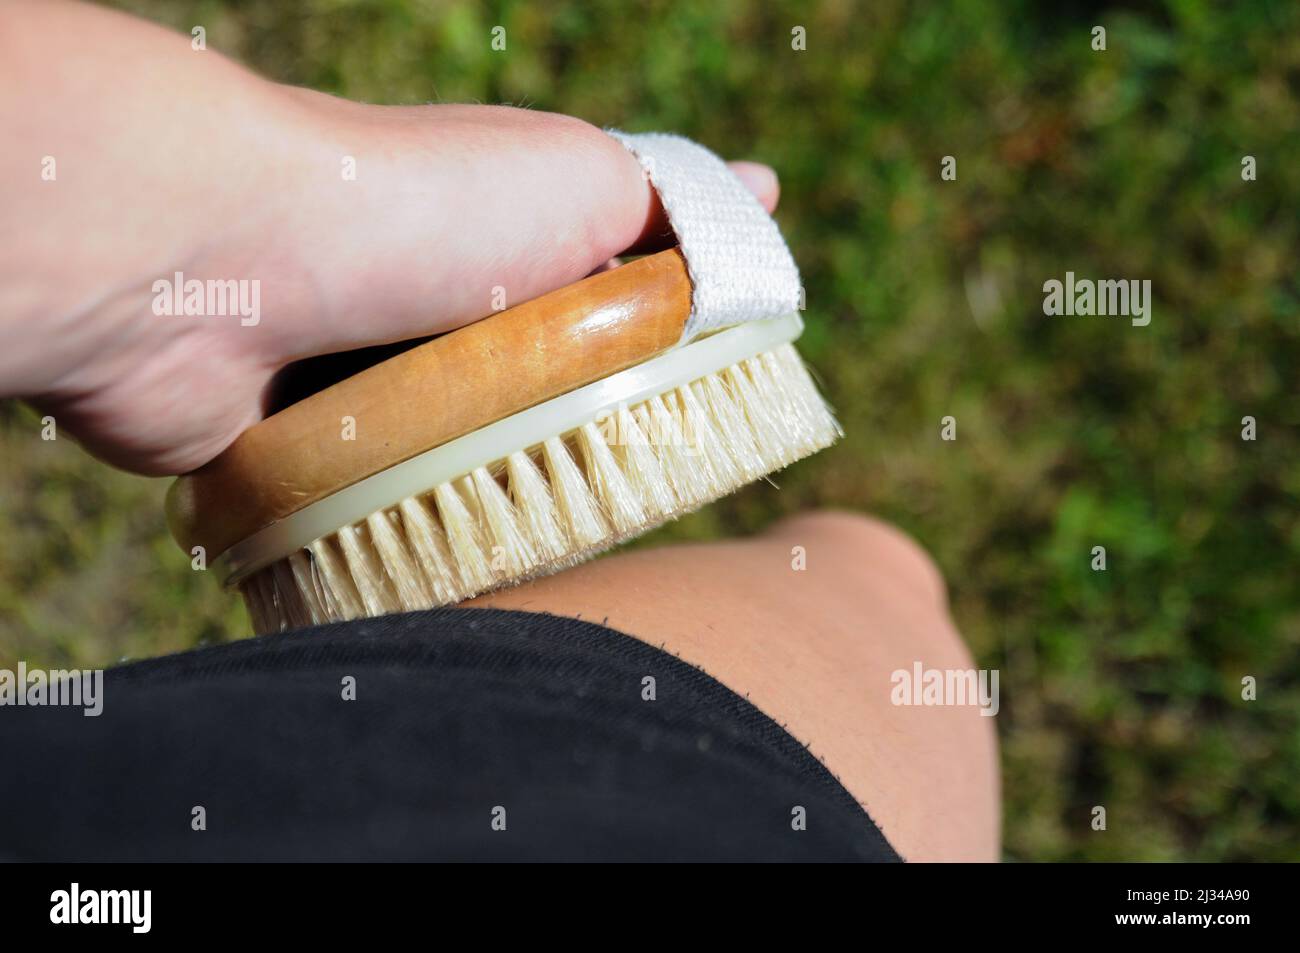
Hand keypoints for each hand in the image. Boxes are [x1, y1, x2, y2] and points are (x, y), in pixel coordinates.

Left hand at [0, 0, 778, 474]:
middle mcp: (443, 308)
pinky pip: (389, 509)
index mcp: (512, 244)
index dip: (664, 357)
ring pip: (472, 464)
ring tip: (561, 543)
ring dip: (511, 498)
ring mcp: (374, 380)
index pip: (614, 308)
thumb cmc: (417, 209)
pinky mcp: (316, 452)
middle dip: (593, 440)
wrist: (221, 263)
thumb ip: (675, 204)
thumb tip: (767, 193)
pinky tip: (465, 560)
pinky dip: (424, 532)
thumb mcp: (584, 177)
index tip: (715, 409)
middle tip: (642, 493)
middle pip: (548, 395)